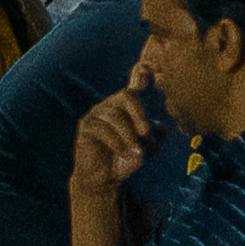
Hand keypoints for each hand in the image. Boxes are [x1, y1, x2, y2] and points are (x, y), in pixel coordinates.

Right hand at [71, 81, 153, 206]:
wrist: (104, 180)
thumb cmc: (126, 160)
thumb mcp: (145, 149)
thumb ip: (154, 136)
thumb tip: (160, 127)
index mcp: (126, 107)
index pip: (134, 86)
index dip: (140, 75)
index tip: (145, 65)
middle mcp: (110, 105)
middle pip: (127, 96)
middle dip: (139, 113)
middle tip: (146, 133)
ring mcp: (96, 114)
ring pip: (115, 116)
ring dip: (128, 134)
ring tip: (135, 150)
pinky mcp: (85, 127)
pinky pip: (102, 128)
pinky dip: (116, 141)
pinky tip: (122, 152)